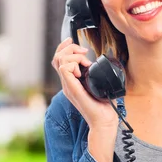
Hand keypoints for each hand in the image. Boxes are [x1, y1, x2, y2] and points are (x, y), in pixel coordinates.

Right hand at [52, 37, 119, 161]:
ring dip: (74, 56)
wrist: (104, 120)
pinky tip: (83, 70)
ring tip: (86, 63)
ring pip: (60, 61)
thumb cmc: (104, 105)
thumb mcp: (100, 84)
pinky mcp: (72, 89)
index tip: (72, 40)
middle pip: (57, 58)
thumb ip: (97, 74)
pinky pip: (65, 69)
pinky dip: (74, 65)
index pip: (59, 60)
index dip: (63, 47)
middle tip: (84, 52)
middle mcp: (67, 83)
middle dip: (70, 48)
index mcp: (72, 81)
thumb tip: (102, 63)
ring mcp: (68, 86)